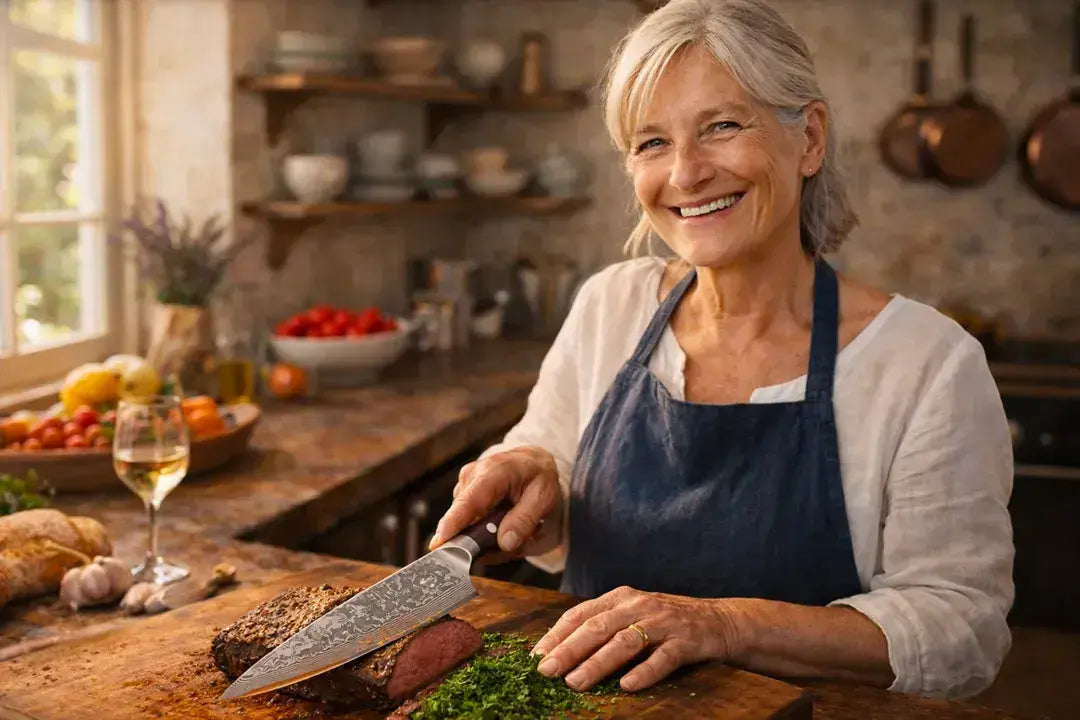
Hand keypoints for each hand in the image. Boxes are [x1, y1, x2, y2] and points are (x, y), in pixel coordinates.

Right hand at [429, 446, 562, 557]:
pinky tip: (504, 523)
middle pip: (463, 520)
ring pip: (467, 525)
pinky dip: (486, 530)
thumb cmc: (539, 475)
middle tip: (518, 541)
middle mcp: (472, 476)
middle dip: (486, 540)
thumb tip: (504, 543)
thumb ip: (524, 520)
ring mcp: (465, 485)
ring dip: (490, 536)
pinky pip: (469, 522)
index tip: (440, 544)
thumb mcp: (544, 497)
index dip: (452, 524)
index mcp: (493, 472)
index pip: (468, 501)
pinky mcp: (463, 494)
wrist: (533, 461)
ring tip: (516, 527)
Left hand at [531, 586, 742, 692]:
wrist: (719, 621)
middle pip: (597, 627)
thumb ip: (603, 628)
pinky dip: (644, 671)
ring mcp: (663, 622)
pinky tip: (627, 686)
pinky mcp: (686, 640)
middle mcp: (638, 605)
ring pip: (625, 642)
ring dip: (598, 663)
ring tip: (576, 683)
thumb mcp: (632, 616)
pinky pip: (663, 657)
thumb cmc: (666, 623)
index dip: (557, 635)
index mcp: (620, 598)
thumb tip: (559, 652)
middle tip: (547, 671)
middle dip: (569, 649)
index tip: (536, 656)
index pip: (581, 614)